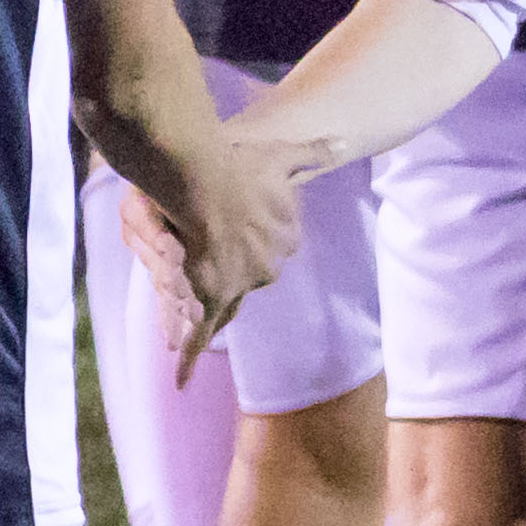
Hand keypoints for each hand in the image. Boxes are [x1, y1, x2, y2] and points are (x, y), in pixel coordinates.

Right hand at [122, 145, 300, 384]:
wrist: (204, 182)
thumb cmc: (238, 165)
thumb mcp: (282, 154)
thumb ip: (312, 152)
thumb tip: (344, 143)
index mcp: (284, 236)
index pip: (273, 246)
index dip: (255, 239)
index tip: (241, 231)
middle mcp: (266, 267)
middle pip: (248, 277)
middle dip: (228, 269)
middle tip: (206, 258)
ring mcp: (237, 286)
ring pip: (223, 306)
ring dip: (206, 308)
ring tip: (188, 314)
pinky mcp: (207, 297)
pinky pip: (199, 336)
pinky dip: (190, 359)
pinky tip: (181, 382)